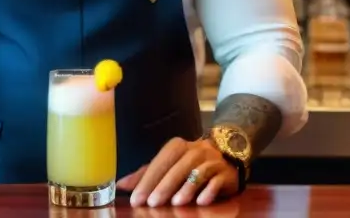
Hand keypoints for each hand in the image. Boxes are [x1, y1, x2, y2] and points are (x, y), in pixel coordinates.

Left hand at [116, 137, 239, 207]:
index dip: (147, 180)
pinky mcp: (226, 172)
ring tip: (175, 203)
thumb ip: (147, 174)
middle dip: (164, 186)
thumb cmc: (191, 163)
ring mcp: (212, 159)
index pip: (160, 162)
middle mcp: (195, 150)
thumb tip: (121, 184)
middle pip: (178, 167)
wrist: (227, 154)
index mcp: (177, 146)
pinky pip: (217, 179)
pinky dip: (209, 190)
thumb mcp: (168, 165)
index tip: (136, 198)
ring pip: (198, 172)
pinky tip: (201, 201)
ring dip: (186, 188)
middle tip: (152, 203)